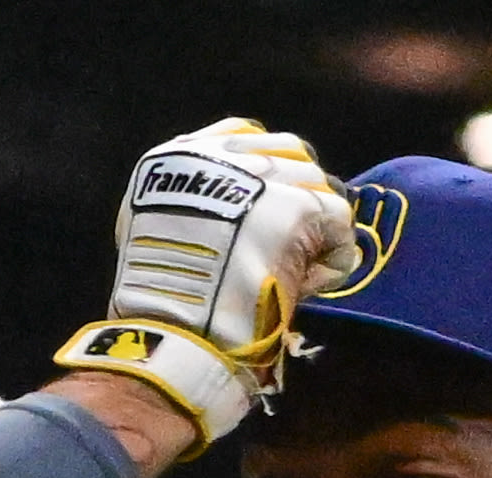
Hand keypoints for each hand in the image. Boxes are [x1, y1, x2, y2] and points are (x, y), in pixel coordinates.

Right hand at [53, 119, 357, 445]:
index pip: (246, 135)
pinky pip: (339, 221)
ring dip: (316, 228)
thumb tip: (235, 216)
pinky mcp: (298, 206)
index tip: (273, 210)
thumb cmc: (164, 299)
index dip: (269, 173)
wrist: (178, 329)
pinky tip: (308, 286)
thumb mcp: (152, 230)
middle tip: (293, 245)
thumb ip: (190, 204)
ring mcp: (264, 177)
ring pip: (319, 185)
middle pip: (291, 153)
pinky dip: (332, 258)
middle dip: (299, 195)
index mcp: (182, 156)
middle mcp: (223, 154)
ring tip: (296, 272)